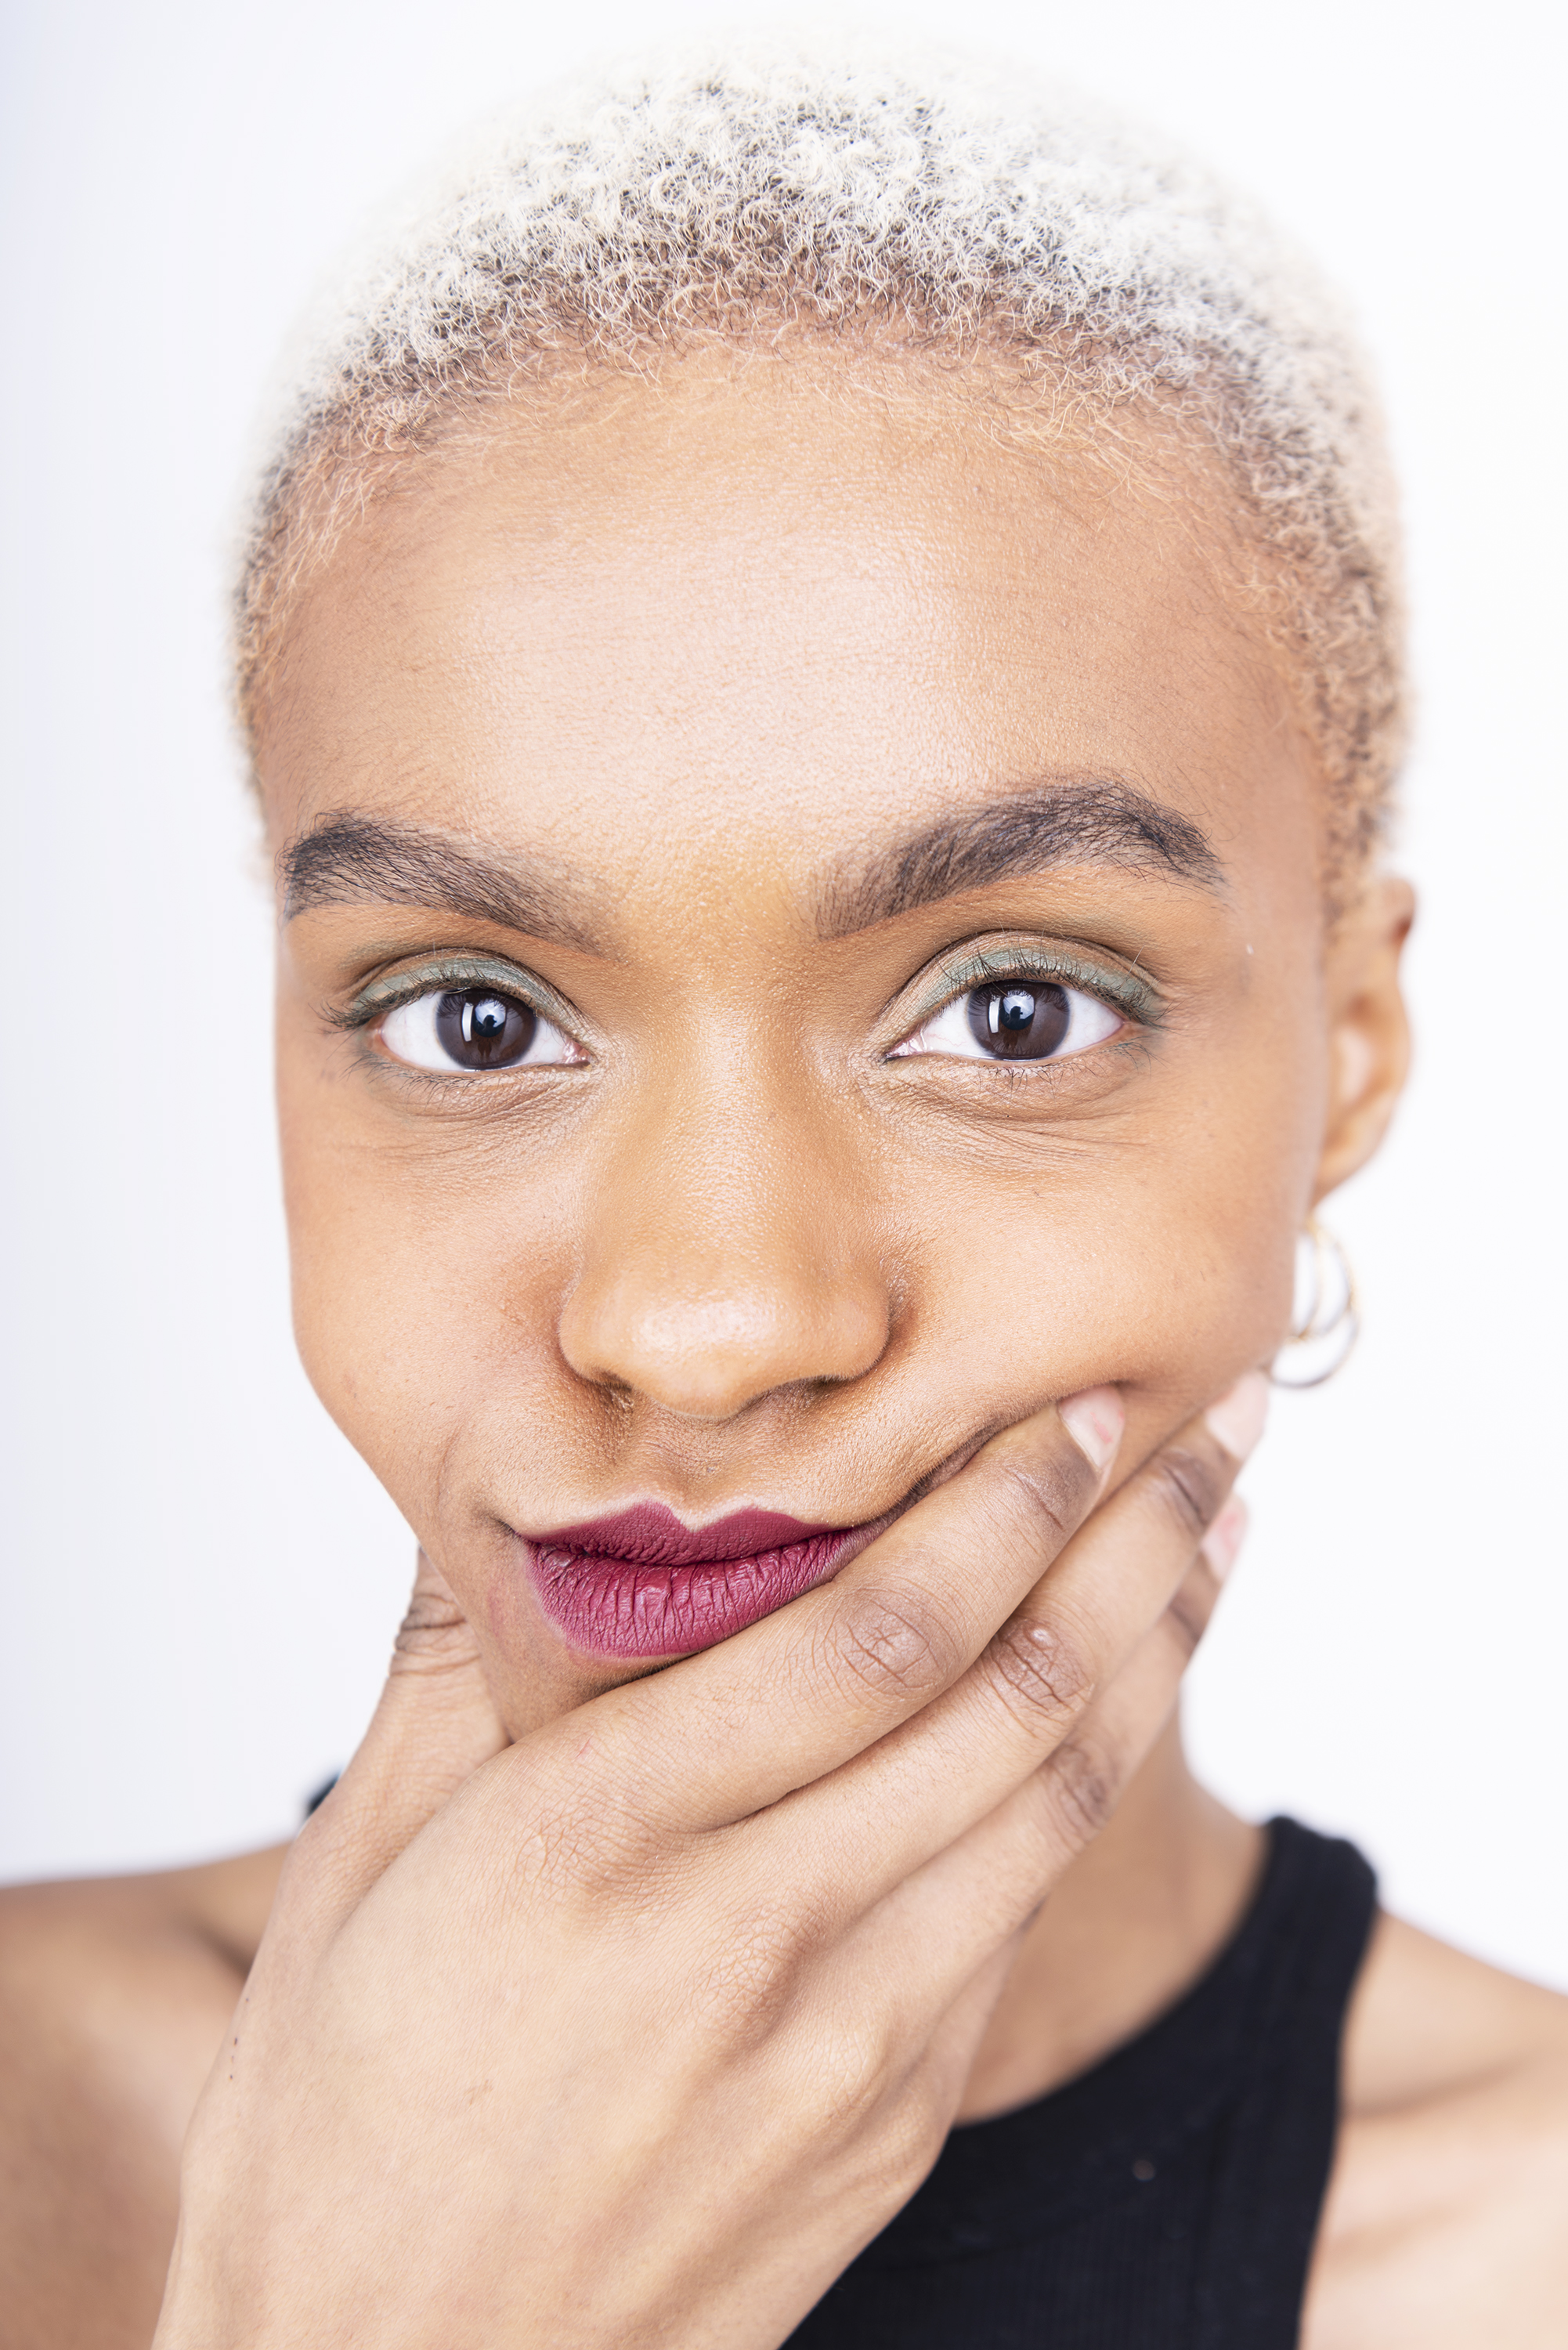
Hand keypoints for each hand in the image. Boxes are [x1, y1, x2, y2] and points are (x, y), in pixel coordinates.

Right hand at [155, 1377, 1263, 2349]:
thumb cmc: (343, 2127)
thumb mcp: (352, 1872)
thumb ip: (451, 1671)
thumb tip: (504, 1501)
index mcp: (602, 1843)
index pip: (868, 1633)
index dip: (999, 1505)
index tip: (1072, 1405)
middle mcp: (752, 1939)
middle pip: (1008, 1700)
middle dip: (1132, 1541)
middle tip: (1209, 1426)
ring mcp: (845, 2052)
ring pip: (1052, 1809)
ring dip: (1154, 1658)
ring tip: (1213, 1546)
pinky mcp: (890, 2131)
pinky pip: (1015, 1928)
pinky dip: (1085, 1794)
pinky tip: (1113, 1718)